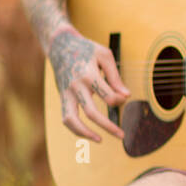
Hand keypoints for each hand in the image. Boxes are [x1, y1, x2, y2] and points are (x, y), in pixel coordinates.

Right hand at [49, 26, 130, 141]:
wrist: (60, 45)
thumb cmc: (86, 49)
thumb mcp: (104, 56)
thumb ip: (115, 76)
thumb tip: (126, 96)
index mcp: (88, 75)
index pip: (108, 96)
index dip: (119, 100)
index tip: (123, 97)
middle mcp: (75, 87)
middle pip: (91, 113)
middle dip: (108, 127)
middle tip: (122, 135)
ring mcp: (66, 93)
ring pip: (71, 120)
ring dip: (85, 133)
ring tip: (100, 140)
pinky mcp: (61, 97)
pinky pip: (66, 117)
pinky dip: (75, 128)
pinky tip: (88, 133)